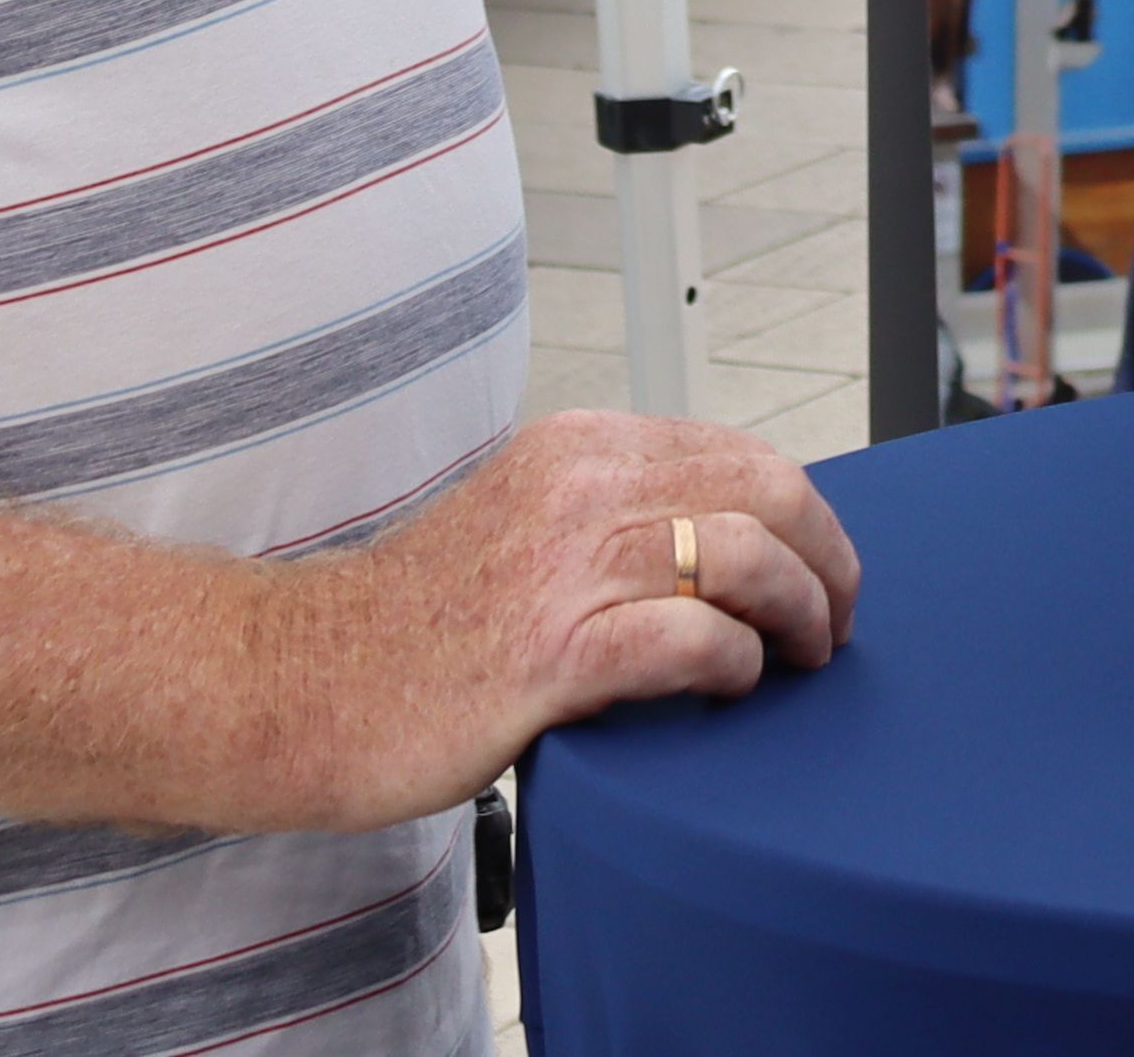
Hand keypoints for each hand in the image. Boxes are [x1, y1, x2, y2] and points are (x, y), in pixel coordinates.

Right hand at [268, 409, 862, 829]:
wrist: (299, 684)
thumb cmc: (414, 626)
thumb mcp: (523, 522)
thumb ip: (613, 514)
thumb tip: (728, 542)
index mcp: (577, 446)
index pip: (741, 452)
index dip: (807, 515)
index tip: (824, 569)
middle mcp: (577, 486)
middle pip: (767, 491)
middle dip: (829, 559)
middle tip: (834, 621)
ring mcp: (565, 565)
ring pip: (746, 556)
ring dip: (800, 614)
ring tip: (799, 658)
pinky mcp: (552, 650)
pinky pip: (693, 640)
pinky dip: (736, 664)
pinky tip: (730, 687)